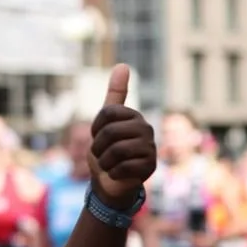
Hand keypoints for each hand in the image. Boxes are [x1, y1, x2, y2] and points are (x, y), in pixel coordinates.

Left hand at [89, 65, 156, 208]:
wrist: (111, 182)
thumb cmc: (106, 151)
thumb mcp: (105, 122)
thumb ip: (114, 95)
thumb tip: (123, 65)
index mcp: (133, 116)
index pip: (107, 113)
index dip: (96, 128)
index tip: (99, 136)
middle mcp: (145, 128)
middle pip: (110, 132)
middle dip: (98, 147)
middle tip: (103, 154)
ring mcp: (150, 147)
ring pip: (116, 150)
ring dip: (104, 162)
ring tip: (109, 164)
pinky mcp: (150, 166)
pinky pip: (122, 167)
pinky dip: (113, 173)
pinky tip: (117, 174)